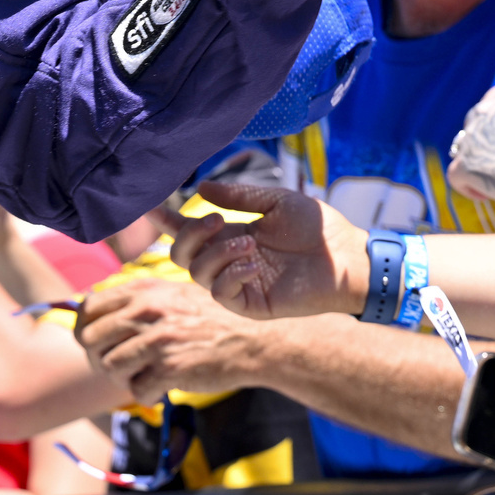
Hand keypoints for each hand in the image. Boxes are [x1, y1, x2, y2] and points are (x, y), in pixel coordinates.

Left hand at [74, 278, 259, 401]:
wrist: (253, 340)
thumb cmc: (211, 319)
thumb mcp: (172, 294)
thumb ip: (136, 300)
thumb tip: (95, 313)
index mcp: (143, 290)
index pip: (89, 307)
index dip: (86, 328)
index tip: (96, 343)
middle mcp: (145, 310)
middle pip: (90, 338)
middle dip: (98, 357)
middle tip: (117, 367)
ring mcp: (157, 339)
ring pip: (109, 366)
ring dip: (121, 379)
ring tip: (141, 377)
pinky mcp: (170, 368)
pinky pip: (137, 391)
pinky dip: (145, 395)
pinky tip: (160, 389)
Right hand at [161, 181, 366, 320]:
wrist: (346, 257)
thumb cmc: (316, 228)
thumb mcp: (274, 202)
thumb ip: (238, 197)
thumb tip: (200, 190)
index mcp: (231, 235)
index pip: (188, 229)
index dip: (165, 220)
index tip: (148, 207)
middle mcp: (228, 260)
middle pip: (181, 255)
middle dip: (188, 234)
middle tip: (216, 220)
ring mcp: (238, 284)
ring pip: (197, 273)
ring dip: (217, 253)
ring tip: (249, 243)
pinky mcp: (252, 305)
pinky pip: (222, 294)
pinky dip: (230, 275)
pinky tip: (253, 265)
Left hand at [449, 85, 494, 229]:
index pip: (489, 109)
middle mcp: (484, 110)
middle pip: (474, 128)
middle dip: (484, 147)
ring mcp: (472, 137)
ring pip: (465, 152)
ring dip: (478, 167)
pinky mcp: (463, 163)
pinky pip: (455, 175)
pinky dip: (468, 187)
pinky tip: (485, 196)